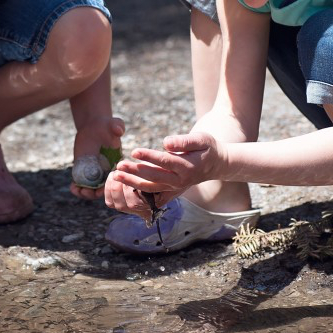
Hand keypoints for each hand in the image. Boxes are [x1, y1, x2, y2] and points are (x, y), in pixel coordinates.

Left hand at [70, 115, 124, 199]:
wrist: (94, 125)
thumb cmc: (107, 125)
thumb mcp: (113, 123)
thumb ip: (118, 126)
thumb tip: (119, 131)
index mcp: (116, 164)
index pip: (115, 180)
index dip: (109, 187)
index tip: (101, 188)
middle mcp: (106, 171)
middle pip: (102, 189)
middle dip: (94, 194)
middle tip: (86, 192)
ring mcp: (94, 172)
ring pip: (91, 189)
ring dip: (84, 193)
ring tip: (76, 190)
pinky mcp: (83, 170)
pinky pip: (81, 183)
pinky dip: (76, 188)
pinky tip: (72, 187)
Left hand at [105, 132, 221, 216]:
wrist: (216, 165)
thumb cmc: (207, 148)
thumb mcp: (201, 139)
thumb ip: (184, 141)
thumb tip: (166, 142)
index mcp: (188, 167)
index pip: (165, 162)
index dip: (150, 157)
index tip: (134, 151)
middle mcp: (181, 180)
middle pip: (154, 177)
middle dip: (135, 172)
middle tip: (119, 165)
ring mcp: (175, 188)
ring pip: (151, 187)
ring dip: (132, 182)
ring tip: (116, 175)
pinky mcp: (171, 190)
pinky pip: (152, 193)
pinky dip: (138, 190)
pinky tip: (124, 183)